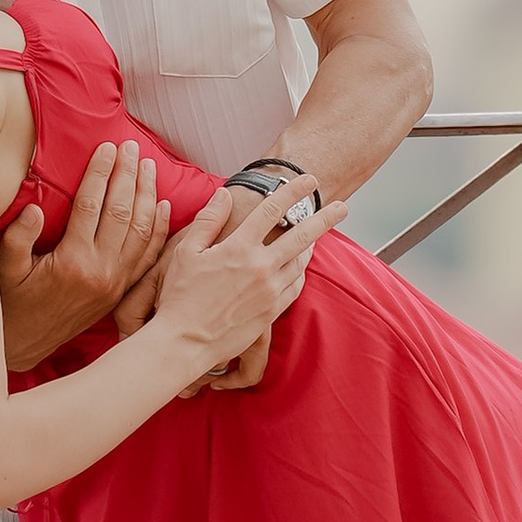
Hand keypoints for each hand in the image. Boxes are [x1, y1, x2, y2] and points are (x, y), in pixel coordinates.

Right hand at [0, 142, 169, 371]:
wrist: (26, 345)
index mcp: (72, 260)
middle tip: (132, 148)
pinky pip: (148, 256)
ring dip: (147, 195)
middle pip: (121, 212)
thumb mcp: (5, 270)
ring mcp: (116, 282)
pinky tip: (164, 206)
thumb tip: (33, 209)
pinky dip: (159, 229)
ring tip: (149, 166)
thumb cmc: (12, 303)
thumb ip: (18, 238)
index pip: (91, 205)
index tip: (107, 148)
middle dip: (128, 176)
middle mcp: (101, 270)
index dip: (100, 173)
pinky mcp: (121, 291)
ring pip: (141, 231)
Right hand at [150, 178, 341, 384]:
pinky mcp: (272, 311)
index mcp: (239, 248)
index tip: (309, 180)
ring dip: (311, 245)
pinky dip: (301, 272)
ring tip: (318, 235)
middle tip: (342, 207)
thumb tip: (225, 194)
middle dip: (324, 218)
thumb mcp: (186, 251)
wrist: (185, 341)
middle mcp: (260, 267)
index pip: (273, 210)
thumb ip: (209, 220)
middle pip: (301, 235)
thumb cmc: (180, 295)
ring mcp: (269, 290)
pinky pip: (295, 286)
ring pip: (300, 262)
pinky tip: (300, 266)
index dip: (294, 191)